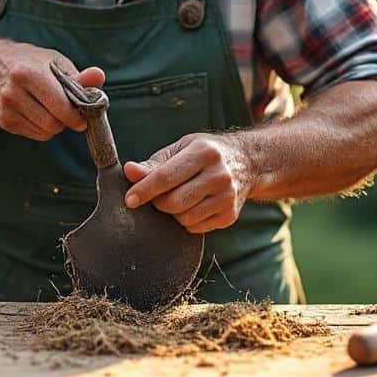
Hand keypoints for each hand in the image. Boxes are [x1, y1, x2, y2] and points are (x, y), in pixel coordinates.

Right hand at [0, 39, 104, 140]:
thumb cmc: (30, 62)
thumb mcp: (54, 61)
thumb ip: (78, 75)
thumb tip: (98, 77)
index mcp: (27, 73)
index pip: (59, 105)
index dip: (76, 115)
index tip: (84, 117)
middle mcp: (12, 92)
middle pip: (52, 124)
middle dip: (66, 121)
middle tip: (70, 112)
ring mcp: (5, 109)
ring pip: (45, 132)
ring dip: (55, 125)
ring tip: (51, 108)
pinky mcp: (3, 121)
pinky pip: (35, 135)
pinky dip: (43, 127)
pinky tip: (38, 111)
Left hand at [122, 133, 255, 233]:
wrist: (247, 162)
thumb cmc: (205, 153)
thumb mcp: (181, 149)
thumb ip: (154, 163)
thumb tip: (129, 171)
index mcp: (204, 152)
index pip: (166, 176)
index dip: (144, 189)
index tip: (129, 200)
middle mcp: (219, 175)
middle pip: (174, 202)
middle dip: (157, 202)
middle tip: (156, 196)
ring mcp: (227, 197)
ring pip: (184, 218)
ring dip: (172, 213)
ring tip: (178, 197)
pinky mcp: (230, 215)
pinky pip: (195, 227)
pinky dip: (186, 220)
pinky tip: (193, 205)